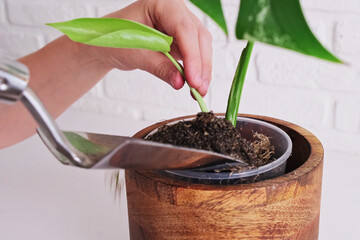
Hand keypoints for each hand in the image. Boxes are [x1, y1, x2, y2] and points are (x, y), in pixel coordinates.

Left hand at [87, 0, 212, 95]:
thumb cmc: (117, 39)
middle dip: (201, 65)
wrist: (110, 43)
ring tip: (199, 91)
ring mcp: (182, 24)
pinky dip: (197, 70)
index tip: (193, 79)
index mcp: (162, 4)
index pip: (184, 29)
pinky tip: (196, 85)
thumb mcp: (136, 54)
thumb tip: (180, 82)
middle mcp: (176, 11)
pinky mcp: (183, 39)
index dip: (192, 56)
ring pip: (202, 46)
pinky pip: (196, 54)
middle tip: (199, 89)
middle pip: (198, 37)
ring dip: (202, 70)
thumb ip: (160, 66)